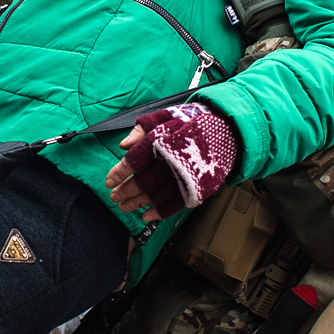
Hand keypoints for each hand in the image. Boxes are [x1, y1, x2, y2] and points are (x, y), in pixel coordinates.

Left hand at [103, 103, 238, 220]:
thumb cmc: (190, 122)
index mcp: (162, 141)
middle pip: (142, 181)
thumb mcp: (164, 117)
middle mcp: (172, 160)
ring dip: (137, 203)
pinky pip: (174, 204)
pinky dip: (158, 213)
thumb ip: (142, 129)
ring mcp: (184, 176)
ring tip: (124, 206)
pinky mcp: (196, 188)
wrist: (225, 129)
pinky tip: (145, 216)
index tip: (108, 181)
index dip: (119, 172)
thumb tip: (123, 145)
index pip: (134, 160)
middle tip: (113, 197)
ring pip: (156, 195)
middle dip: (125, 190)